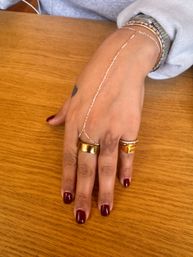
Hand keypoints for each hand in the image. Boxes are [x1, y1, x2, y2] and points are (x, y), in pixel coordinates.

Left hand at [46, 25, 159, 222]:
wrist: (121, 63)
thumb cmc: (95, 77)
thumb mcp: (74, 94)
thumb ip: (63, 112)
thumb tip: (50, 122)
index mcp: (74, 122)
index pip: (69, 158)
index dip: (67, 179)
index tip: (66, 198)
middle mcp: (91, 129)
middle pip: (86, 168)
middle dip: (84, 194)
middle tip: (82, 216)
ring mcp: (112, 129)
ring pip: (107, 166)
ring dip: (106, 190)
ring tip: (105, 209)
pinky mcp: (130, 127)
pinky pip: (128, 153)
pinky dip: (127, 168)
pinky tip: (125, 183)